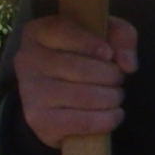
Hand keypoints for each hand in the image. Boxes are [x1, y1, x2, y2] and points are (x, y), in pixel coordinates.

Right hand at [15, 11, 136, 148]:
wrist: (62, 98)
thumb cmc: (87, 57)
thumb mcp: (106, 35)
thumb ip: (123, 36)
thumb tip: (127, 64)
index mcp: (38, 32)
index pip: (62, 32)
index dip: (90, 43)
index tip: (109, 54)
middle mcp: (27, 60)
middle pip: (81, 68)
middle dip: (112, 76)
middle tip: (116, 79)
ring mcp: (30, 92)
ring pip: (86, 97)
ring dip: (113, 98)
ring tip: (113, 95)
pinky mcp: (39, 120)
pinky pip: (84, 122)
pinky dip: (108, 119)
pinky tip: (112, 114)